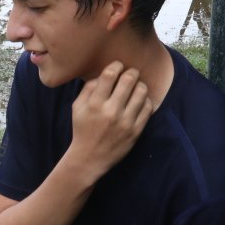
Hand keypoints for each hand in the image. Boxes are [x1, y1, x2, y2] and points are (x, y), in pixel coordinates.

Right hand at [68, 61, 154, 180]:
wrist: (89, 158)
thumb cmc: (83, 130)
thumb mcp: (77, 108)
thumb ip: (88, 89)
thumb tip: (103, 74)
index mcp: (95, 104)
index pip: (110, 75)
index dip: (116, 65)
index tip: (118, 66)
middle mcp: (111, 111)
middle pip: (128, 80)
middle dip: (131, 72)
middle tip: (130, 74)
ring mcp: (125, 122)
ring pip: (141, 92)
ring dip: (139, 85)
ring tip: (136, 87)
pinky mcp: (136, 131)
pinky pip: (147, 107)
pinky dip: (145, 100)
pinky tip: (139, 101)